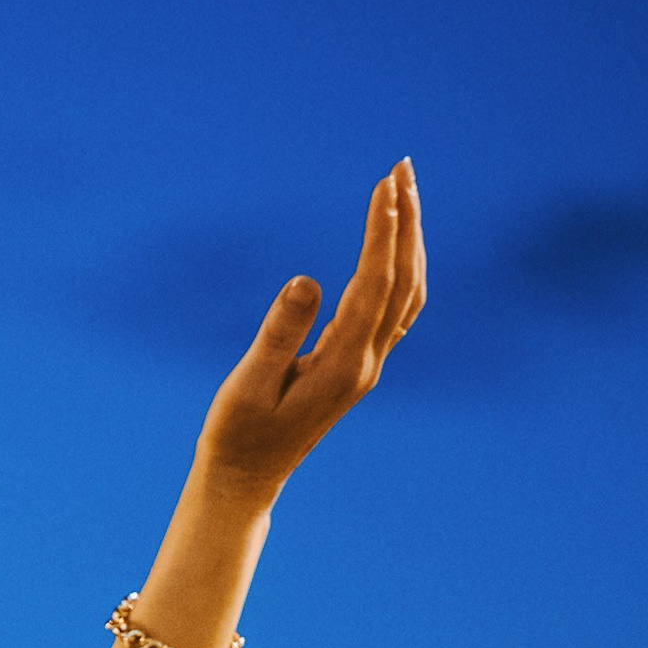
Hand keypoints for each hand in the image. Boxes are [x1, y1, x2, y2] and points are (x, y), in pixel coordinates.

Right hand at [195, 160, 426, 507]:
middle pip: (403, 281)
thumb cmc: (237, 435)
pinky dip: (402, 267)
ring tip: (402, 191)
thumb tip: (306, 280)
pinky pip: (396, 308)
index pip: (375, 286)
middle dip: (406, 221)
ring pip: (407, 293)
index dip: (382, 234)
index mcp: (344, 366)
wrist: (244, 480)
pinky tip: (395, 243)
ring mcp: (367, 366)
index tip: (384, 187)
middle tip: (402, 167)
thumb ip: (278, 333)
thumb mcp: (248, 385)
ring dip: (409, 240)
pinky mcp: (358, 367)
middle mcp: (366, 364)